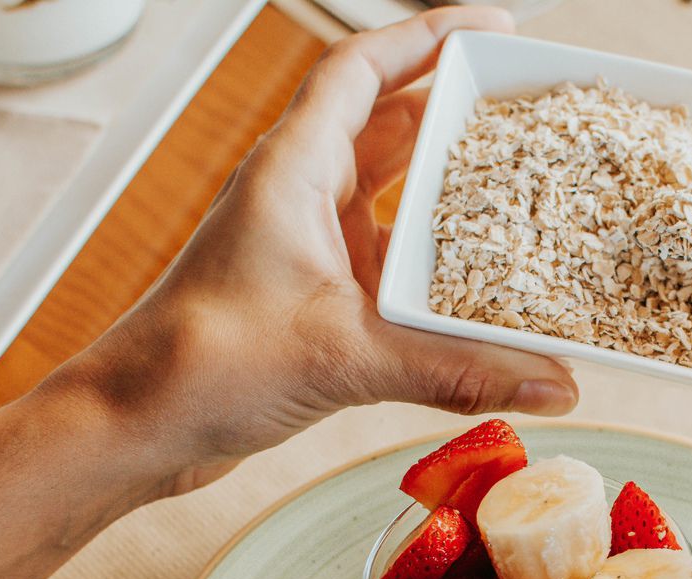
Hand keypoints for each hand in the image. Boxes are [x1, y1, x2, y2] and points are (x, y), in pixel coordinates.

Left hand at [49, 9, 577, 496]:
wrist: (139, 425)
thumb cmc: (202, 365)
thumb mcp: (344, 358)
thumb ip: (455, 371)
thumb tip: (552, 386)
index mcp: (294, 171)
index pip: (364, 68)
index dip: (428, 35)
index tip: (493, 26)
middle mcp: (299, 196)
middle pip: (389, 123)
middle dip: (456, 110)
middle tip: (524, 113)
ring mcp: (305, 245)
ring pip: (390, 194)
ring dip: (446, 188)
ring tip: (518, 186)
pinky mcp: (312, 296)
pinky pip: (387, 260)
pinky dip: (431, 263)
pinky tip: (476, 283)